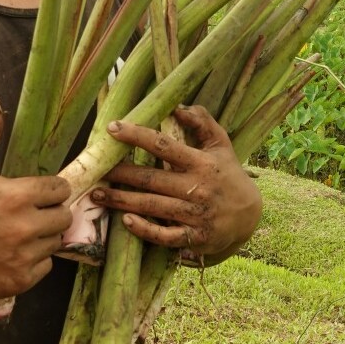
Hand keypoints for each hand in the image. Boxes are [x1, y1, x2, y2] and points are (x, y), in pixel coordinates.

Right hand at [0, 96, 72, 299]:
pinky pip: (45, 267)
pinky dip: (32, 261)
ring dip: (41, 238)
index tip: (35, 193)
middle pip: (63, 216)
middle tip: (27, 214)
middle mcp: (25, 227)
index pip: (60, 189)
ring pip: (54, 242)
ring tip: (15, 234)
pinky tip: (10, 253)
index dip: (48, 189)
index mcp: (17, 196)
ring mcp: (23, 256)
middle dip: (49, 213)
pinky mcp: (19, 280)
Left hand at [92, 105, 262, 261]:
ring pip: (151, 206)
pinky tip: (126, 222)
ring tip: (97, 195)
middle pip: (151, 179)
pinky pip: (165, 235)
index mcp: (201, 163)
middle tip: (94, 169)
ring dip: (121, 201)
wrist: (250, 216)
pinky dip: (145, 230)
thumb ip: (203, 123)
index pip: (164, 146)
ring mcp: (194, 214)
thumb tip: (179, 106)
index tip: (112, 128)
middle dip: (120, 174)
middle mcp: (196, 188)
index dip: (137, 136)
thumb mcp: (221, 145)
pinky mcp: (194, 237)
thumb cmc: (229, 176)